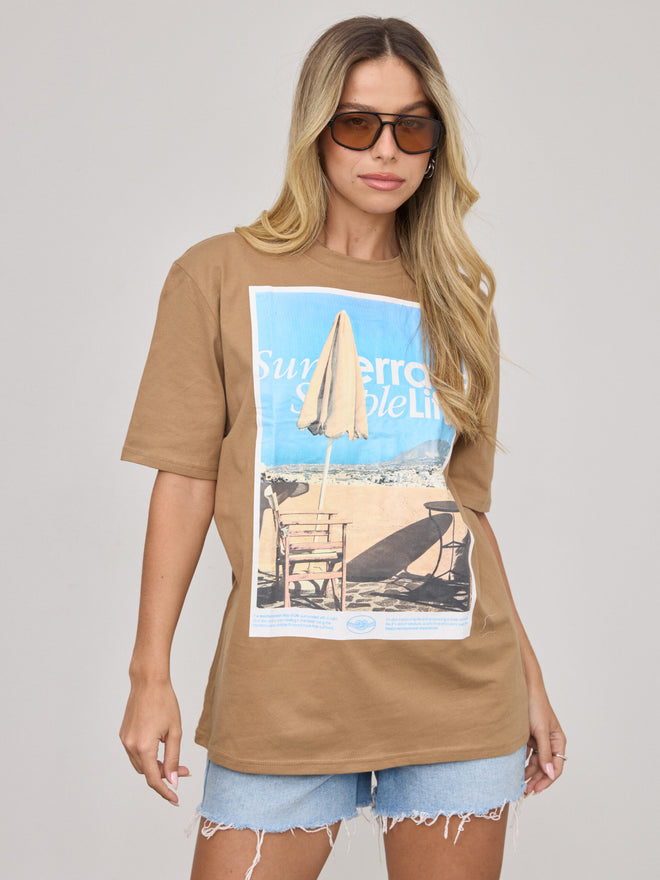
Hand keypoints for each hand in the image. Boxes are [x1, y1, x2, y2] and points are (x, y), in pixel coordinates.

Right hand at [119, 679, 189, 804]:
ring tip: (173, 760)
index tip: (175, 800)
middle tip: (184, 771)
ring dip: (156, 766)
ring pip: (141, 764)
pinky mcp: (123, 735)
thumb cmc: (165, 703)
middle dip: (165, 775)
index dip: (165, 792)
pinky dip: (148, 757)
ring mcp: (125, 741)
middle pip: (148, 772)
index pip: (154, 779)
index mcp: (144, 747)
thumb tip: (172, 780)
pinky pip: (136, 754)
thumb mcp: (175, 731)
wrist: (148, 682)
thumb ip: (173, 758)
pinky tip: (160, 748)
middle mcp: (131, 746)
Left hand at [524, 684, 566, 795]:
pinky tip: (515, 771)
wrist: (521, 689)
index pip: (557, 766)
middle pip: (545, 767)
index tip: (536, 789)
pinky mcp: (528, 737)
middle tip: (526, 791)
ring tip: (520, 784)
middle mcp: (550, 742)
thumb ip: (544, 753)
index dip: (547, 780)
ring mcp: (539, 740)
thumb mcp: (540, 731)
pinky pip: (527, 754)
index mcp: (558, 741)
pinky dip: (522, 763)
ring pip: (535, 762)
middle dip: (537, 779)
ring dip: (529, 773)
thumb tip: (550, 774)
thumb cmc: (535, 706)